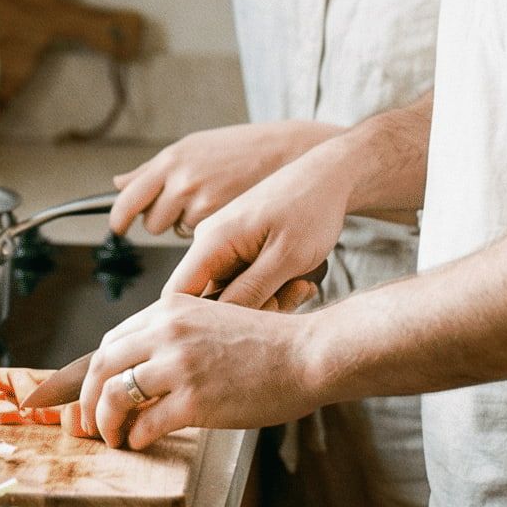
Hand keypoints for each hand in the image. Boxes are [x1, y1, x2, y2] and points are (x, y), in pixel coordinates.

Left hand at [78, 294, 322, 448]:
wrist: (307, 354)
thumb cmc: (269, 343)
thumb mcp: (213, 321)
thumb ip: (178, 337)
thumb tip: (145, 369)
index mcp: (171, 308)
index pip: (113, 340)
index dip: (95, 372)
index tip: (92, 393)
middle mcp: (168, 331)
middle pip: (103, 365)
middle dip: (87, 399)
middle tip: (89, 422)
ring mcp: (180, 365)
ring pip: (115, 395)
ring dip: (107, 422)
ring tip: (113, 437)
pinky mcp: (195, 400)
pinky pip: (146, 424)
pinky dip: (136, 437)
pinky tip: (142, 442)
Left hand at [108, 121, 338, 237]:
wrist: (291, 151)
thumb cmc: (240, 149)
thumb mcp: (194, 147)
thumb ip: (153, 170)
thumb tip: (117, 183)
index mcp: (172, 159)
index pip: (130, 197)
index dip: (120, 218)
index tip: (118, 228)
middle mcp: (182, 180)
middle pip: (153, 222)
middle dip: (164, 220)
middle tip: (187, 209)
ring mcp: (203, 201)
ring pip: (179, 232)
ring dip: (189, 226)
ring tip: (213, 205)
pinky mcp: (223, 220)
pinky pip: (202, 239)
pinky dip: (211, 232)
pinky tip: (226, 213)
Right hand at [163, 138, 357, 307]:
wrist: (329, 176)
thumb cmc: (312, 210)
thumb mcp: (286, 257)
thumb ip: (249, 292)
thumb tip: (215, 323)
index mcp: (213, 240)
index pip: (177, 294)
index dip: (199, 323)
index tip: (241, 330)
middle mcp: (210, 240)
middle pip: (208, 299)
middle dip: (248, 312)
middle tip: (291, 300)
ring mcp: (224, 243)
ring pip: (230, 293)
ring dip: (265, 301)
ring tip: (303, 287)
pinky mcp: (239, 247)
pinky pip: (243, 281)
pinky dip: (270, 289)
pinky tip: (299, 281)